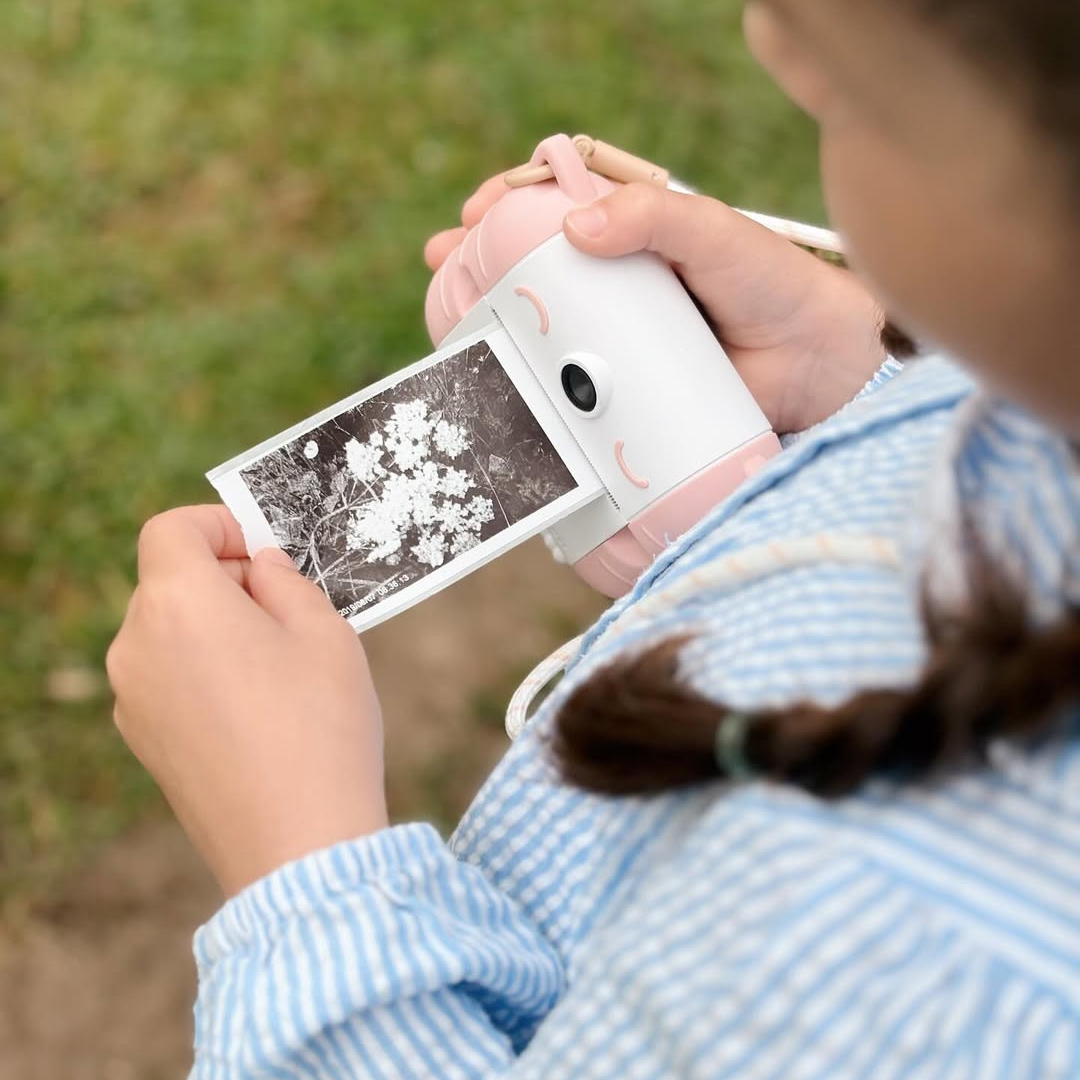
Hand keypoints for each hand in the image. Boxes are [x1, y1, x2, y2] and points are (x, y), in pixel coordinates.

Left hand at [107, 506, 387, 896]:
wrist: (298, 845)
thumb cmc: (321, 726)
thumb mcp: (325, 632)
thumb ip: (286, 582)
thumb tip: (260, 568)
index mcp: (178, 603)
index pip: (171, 529)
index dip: (218, 524)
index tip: (264, 550)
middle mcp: (136, 645)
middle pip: (171, 581)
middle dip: (227, 580)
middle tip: (291, 610)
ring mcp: (133, 698)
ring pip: (171, 631)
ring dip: (218, 628)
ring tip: (282, 666)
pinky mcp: (143, 741)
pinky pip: (169, 677)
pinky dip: (205, 671)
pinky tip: (260, 708)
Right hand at [426, 176, 887, 431]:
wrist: (817, 368)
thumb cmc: (774, 286)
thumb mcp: (717, 235)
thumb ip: (659, 217)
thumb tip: (579, 222)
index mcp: (634, 237)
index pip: (557, 206)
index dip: (511, 203)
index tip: (475, 211)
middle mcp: (617, 286)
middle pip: (535, 267)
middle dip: (481, 262)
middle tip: (442, 265)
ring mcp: (618, 340)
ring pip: (545, 327)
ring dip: (496, 325)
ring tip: (452, 323)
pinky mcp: (626, 389)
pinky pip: (571, 382)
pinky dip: (535, 386)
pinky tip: (504, 388)